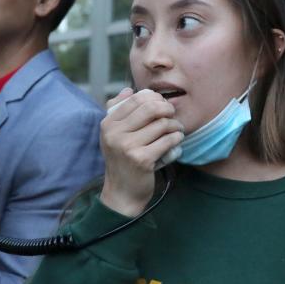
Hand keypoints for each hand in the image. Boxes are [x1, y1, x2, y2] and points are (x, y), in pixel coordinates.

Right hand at [99, 88, 182, 216]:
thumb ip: (118, 111)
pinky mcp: (142, 159)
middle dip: (167, 109)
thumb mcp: (113, 135)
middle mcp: (115, 134)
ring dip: (176, 127)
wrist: (122, 193)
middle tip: (173, 116)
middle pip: (151, 107)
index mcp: (108, 124)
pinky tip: (175, 144)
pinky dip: (176, 140)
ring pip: (163, 124)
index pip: (136, 98)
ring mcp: (128, 147)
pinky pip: (168, 140)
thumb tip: (128, 90)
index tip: (162, 107)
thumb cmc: (122, 161)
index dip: (154, 98)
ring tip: (176, 132)